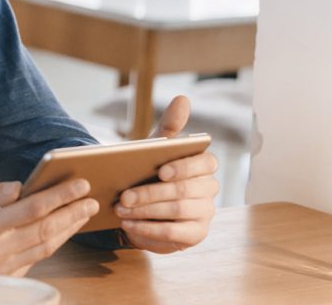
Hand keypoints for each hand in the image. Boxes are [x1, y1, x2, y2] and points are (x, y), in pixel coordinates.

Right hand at [0, 178, 97, 283]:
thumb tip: (21, 187)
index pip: (33, 208)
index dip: (60, 196)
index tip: (79, 184)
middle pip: (46, 229)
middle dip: (72, 212)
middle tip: (91, 200)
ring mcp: (3, 268)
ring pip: (46, 247)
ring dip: (69, 230)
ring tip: (83, 214)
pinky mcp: (6, 278)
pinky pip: (36, 260)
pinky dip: (53, 244)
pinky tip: (63, 231)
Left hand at [116, 95, 218, 252]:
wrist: (142, 205)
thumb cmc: (151, 170)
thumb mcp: (156, 149)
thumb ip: (170, 127)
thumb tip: (183, 98)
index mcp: (203, 165)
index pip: (206, 163)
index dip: (184, 167)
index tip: (160, 170)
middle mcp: (209, 189)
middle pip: (185, 190)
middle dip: (152, 192)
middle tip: (124, 196)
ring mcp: (205, 213)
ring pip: (178, 211)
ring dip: (146, 211)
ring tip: (121, 209)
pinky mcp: (196, 234)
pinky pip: (175, 234)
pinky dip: (149, 230)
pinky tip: (129, 225)